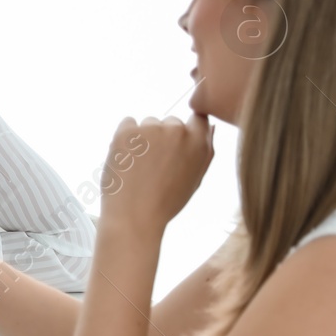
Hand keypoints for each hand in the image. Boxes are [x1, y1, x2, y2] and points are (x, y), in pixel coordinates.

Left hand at [100, 113, 213, 231]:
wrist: (133, 217)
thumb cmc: (165, 202)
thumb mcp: (195, 179)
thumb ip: (205, 151)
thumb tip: (210, 126)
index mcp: (198, 142)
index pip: (198, 118)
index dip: (186, 131)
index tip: (175, 147)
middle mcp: (177, 130)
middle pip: (170, 121)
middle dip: (163, 137)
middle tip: (154, 165)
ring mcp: (150, 129)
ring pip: (148, 123)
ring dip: (143, 138)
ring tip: (139, 167)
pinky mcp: (126, 131)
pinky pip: (127, 123)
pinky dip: (125, 137)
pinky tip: (126, 159)